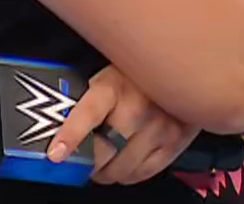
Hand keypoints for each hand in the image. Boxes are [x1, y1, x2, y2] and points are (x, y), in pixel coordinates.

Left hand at [47, 66, 196, 184]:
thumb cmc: (141, 72)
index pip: (88, 114)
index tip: (56, 154)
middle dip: (88, 162)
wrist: (188, 68)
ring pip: (121, 169)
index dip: (70, 136)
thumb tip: (59, 120)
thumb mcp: (111, 71)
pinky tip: (125, 164)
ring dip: (107, 171)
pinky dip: (129, 174)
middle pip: (102, 153)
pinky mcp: (174, 142)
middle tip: (82, 161)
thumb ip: (90, 96)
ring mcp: (158, 128)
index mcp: (115, 85)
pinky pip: (144, 172)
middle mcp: (137, 108)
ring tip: (104, 163)